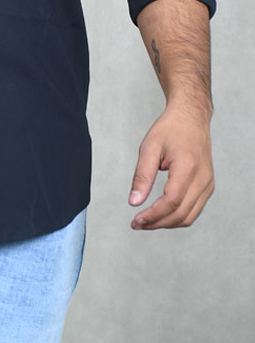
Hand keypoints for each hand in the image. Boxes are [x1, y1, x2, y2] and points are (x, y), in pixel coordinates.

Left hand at [128, 103, 213, 229]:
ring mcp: (208, 184)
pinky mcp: (208, 186)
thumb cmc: (170, 129)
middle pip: (181, 214)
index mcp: (188, 167)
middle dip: (158, 223)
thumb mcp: (149, 147)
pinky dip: (177, 216)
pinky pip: (194, 209)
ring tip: (147, 221)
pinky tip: (161, 214)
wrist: (191, 117)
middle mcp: (203, 179)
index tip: (136, 220)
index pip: (172, 201)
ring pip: (189, 216)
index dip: (153, 215)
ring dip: (167, 223)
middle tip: (137, 224)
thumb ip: (142, 176)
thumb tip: (134, 202)